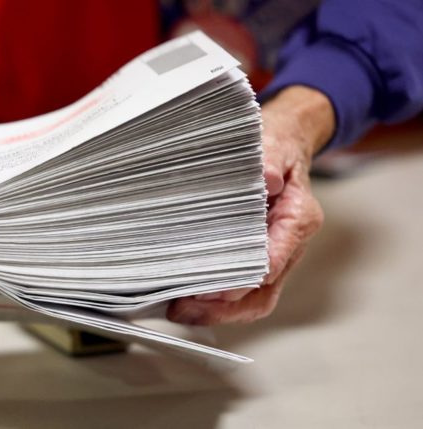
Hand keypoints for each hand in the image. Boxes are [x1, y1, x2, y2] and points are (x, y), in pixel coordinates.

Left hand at [167, 86, 332, 324]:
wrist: (285, 144)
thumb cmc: (277, 146)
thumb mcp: (273, 143)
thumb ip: (270, 159)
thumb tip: (266, 177)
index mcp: (297, 219)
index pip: (273, 260)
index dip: (243, 279)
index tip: (213, 288)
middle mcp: (289, 244)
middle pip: (263, 291)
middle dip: (224, 308)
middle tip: (185, 308)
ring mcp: (276, 255)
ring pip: (255, 298)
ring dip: (219, 311)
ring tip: (181, 311)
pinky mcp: (260, 258)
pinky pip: (245, 291)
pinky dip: (219, 302)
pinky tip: (189, 299)